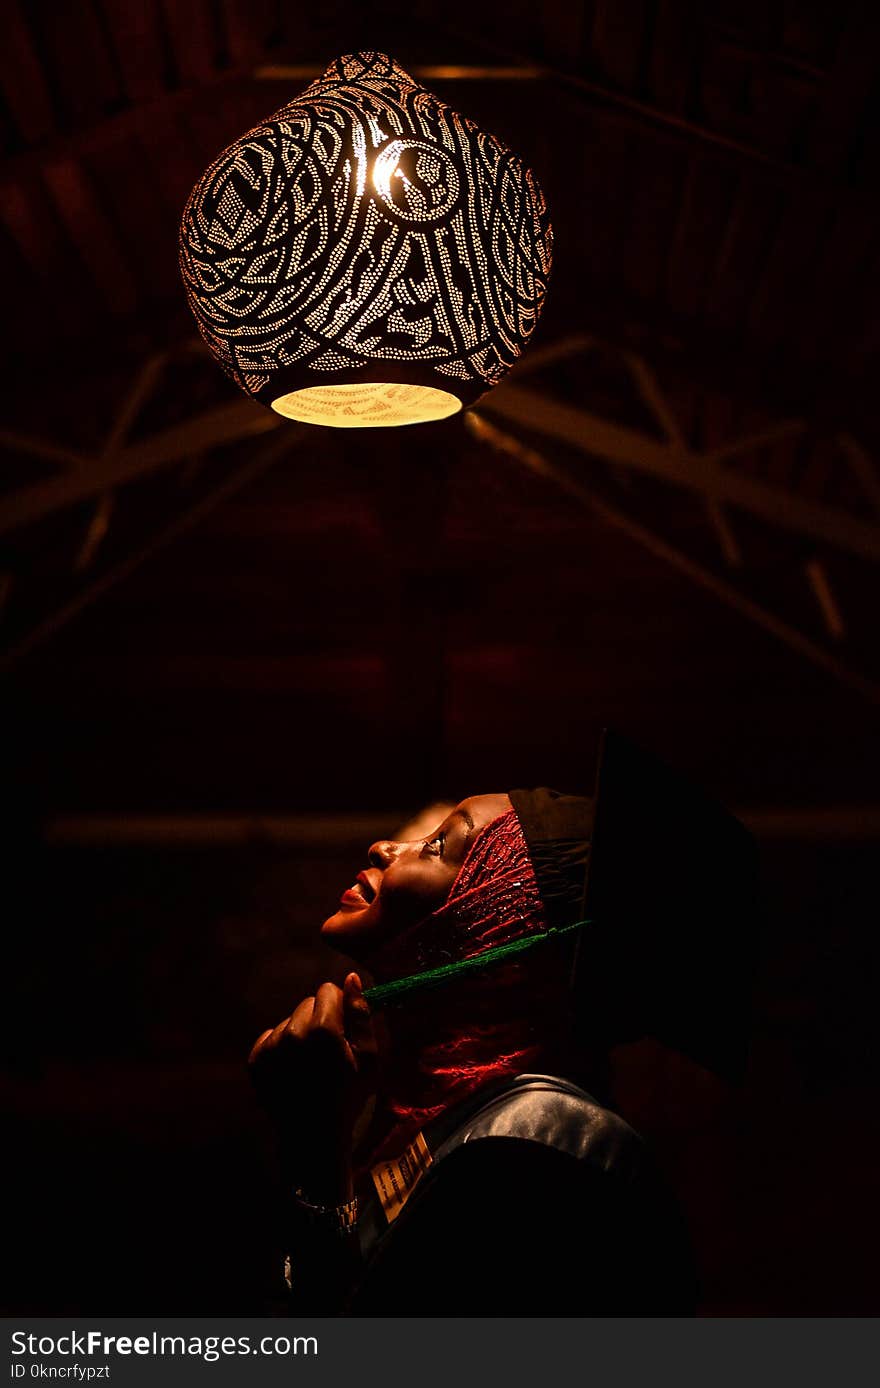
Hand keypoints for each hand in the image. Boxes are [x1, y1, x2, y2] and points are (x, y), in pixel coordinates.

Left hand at [248, 972, 376, 1202]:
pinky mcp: (256, 1060)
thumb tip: (351, 979)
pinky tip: (293, 1070)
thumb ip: (360, 1015)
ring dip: (301, 1034)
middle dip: (320, 1019)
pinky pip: (271, 1037)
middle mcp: (292, 1032)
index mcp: (323, 1029)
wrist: (313, 1139)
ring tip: (310, 1065)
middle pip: (308, 1003)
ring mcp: (271, 1046)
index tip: (343, 1029)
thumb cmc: (349, 1098)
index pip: (327, 990)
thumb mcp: (368, 1058)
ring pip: (290, 1021)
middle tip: (328, 1051)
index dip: (339, 1007)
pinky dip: (282, 1048)